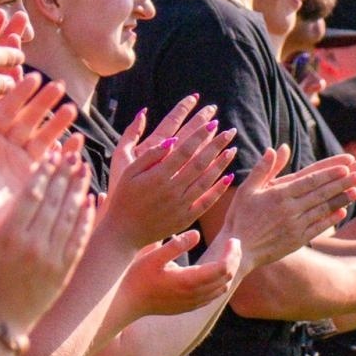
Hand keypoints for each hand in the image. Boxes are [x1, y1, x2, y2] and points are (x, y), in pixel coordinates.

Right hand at [0, 149, 95, 335]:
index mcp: (8, 237)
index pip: (32, 195)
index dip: (44, 173)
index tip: (52, 156)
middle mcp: (34, 245)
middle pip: (55, 201)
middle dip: (65, 175)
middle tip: (73, 156)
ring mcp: (52, 259)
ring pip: (71, 217)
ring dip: (79, 191)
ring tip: (84, 170)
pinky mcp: (64, 271)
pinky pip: (79, 239)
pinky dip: (86, 218)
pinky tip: (91, 201)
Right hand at [103, 100, 235, 246]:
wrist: (124, 232)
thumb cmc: (124, 197)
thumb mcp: (129, 173)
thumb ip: (150, 155)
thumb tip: (172, 140)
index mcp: (157, 177)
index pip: (184, 151)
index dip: (199, 136)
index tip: (212, 123)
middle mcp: (172, 191)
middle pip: (200, 163)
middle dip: (216, 145)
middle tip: (230, 132)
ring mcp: (181, 206)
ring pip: (207, 181)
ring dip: (221, 164)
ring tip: (232, 150)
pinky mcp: (186, 218)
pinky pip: (207, 202)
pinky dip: (219, 189)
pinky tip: (229, 176)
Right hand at [117, 231, 240, 315]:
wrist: (125, 304)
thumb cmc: (136, 278)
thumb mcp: (152, 257)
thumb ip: (175, 245)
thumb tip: (197, 235)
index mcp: (189, 281)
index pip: (223, 268)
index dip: (232, 253)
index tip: (232, 239)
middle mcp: (194, 295)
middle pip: (227, 278)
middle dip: (234, 259)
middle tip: (233, 242)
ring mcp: (192, 304)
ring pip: (222, 289)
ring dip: (228, 271)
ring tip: (226, 254)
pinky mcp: (188, 307)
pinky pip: (212, 296)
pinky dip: (220, 282)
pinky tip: (214, 271)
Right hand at [217, 147, 355, 268]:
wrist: (238, 249)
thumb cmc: (240, 217)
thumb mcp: (247, 189)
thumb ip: (264, 169)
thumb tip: (276, 148)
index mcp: (279, 194)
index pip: (310, 180)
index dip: (330, 172)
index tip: (347, 165)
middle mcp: (290, 209)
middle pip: (321, 192)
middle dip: (342, 182)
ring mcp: (295, 225)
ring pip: (323, 209)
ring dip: (341, 198)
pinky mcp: (297, 240)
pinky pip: (318, 227)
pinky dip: (331, 218)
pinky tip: (343, 211)